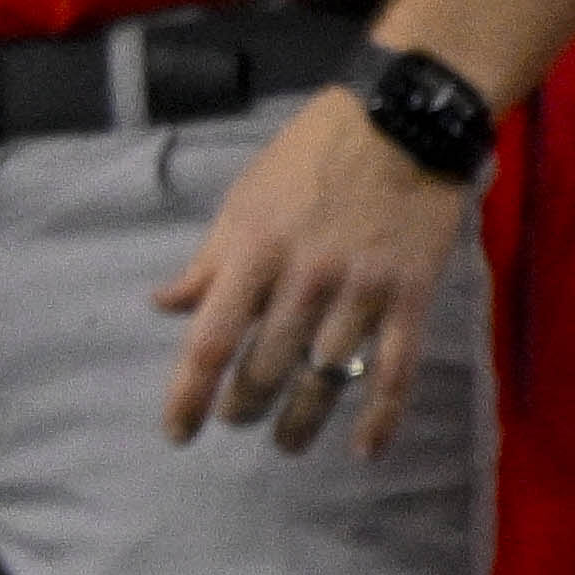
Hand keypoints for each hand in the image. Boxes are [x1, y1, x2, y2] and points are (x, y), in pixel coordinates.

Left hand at [156, 83, 473, 450]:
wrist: (397, 124)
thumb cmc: (307, 160)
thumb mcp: (242, 202)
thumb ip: (207, 263)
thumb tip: (163, 307)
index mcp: (252, 253)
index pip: (209, 341)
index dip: (188, 395)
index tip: (177, 433)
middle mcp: (302, 279)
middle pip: (265, 367)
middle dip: (244, 406)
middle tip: (236, 421)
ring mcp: (360, 291)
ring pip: (324, 377)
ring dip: (301, 420)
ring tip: (286, 442)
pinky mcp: (410, 297)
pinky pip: (395, 369)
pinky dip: (380, 416)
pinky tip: (365, 450)